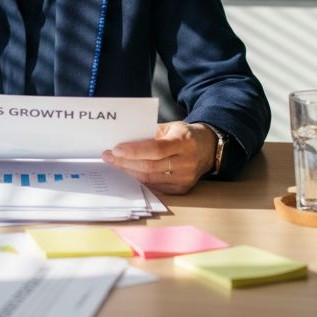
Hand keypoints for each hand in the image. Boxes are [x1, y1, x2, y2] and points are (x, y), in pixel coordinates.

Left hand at [102, 121, 216, 194]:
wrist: (208, 148)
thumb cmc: (184, 135)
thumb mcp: (170, 127)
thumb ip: (150, 133)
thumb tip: (123, 141)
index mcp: (184, 142)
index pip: (156, 149)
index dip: (134, 151)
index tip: (115, 149)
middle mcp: (187, 162)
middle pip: (150, 166)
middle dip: (125, 162)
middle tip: (108, 157)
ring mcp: (185, 178)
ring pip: (150, 179)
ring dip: (129, 171)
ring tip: (115, 164)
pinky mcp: (182, 189)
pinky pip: (155, 187)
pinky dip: (140, 180)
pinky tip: (129, 172)